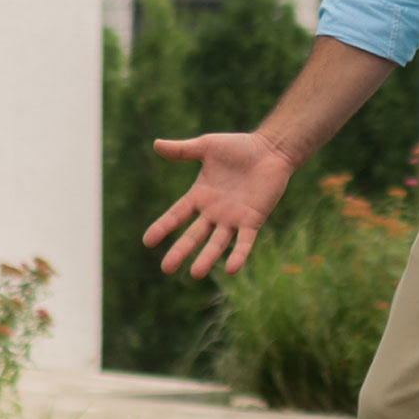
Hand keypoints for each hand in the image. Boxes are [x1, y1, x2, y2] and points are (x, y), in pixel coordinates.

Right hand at [142, 131, 296, 278]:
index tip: (147, 241)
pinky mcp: (252, 220)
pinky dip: (238, 255)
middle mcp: (214, 211)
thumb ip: (182, 150)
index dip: (162, 227)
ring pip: (217, 243)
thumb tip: (156, 144)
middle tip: (166, 268)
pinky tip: (231, 269)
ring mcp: (233, 218)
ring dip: (207, 258)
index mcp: (200, 196)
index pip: (177, 215)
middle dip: (180, 251)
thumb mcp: (207, 146)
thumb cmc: (239, 147)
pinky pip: (244, 242)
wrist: (271, 149)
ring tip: (195, 274)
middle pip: (194, 235)